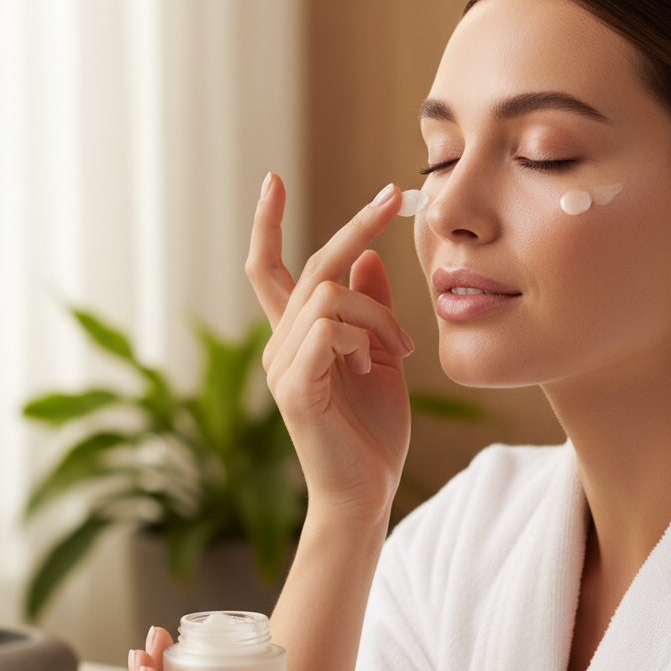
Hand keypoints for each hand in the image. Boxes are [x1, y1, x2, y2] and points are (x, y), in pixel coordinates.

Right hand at [247, 175, 412, 518]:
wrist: (367, 491)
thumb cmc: (372, 430)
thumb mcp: (381, 355)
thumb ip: (370, 307)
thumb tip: (367, 256)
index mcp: (296, 337)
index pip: (272, 270)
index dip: (270, 225)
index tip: (273, 180)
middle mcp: (279, 345)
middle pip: (310, 269)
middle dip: (352, 227)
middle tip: (391, 197)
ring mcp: (281, 366)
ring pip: (327, 297)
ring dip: (376, 315)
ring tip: (400, 349)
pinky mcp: (292, 389)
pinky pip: (325, 331)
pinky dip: (360, 338)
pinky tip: (374, 364)